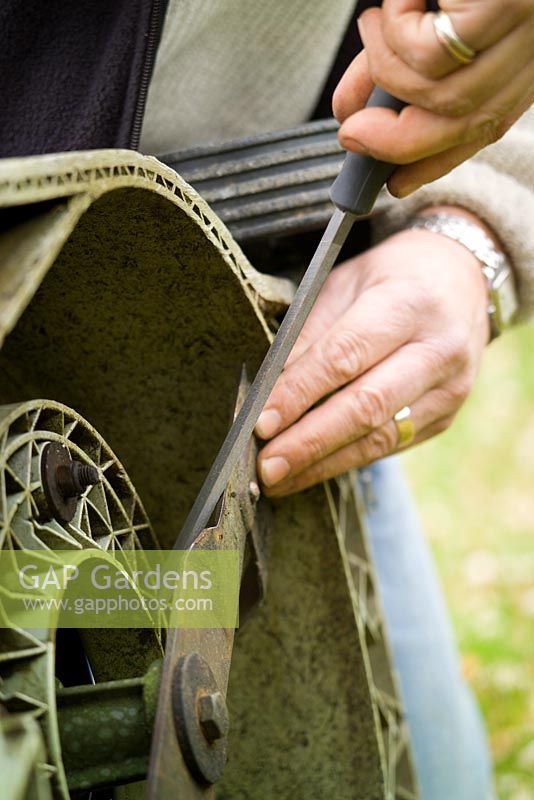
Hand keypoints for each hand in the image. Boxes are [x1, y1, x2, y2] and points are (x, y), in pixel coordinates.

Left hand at [254, 212, 489, 495]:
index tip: (261, 421)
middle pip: (366, 407)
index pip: (344, 357)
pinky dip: (346, 460)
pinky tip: (311, 470)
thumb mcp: (344, 284)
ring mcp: (449, 389)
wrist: (461, 280)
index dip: (299, 393)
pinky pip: (390, 446)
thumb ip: (309, 335)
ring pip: (379, 438)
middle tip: (265, 466)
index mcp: (408, 304)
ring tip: (279, 479)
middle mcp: (438, 350)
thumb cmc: (390, 278)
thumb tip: (267, 390)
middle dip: (309, 442)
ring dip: (323, 464)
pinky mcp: (445, 417)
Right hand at [333, 0, 533, 196]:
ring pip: (435, 93)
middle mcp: (530, 52)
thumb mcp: (436, 23)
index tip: (395, 185)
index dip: (432, 164)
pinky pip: (424, 53)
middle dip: (392, 143)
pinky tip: (395, 2)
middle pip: (459, 126)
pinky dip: (393, 31)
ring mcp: (521, 31)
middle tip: (350, 133)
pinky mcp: (498, 7)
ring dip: (384, 68)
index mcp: (523, 59)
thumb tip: (355, 114)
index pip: (481, 129)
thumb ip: (403, 67)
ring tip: (372, 27)